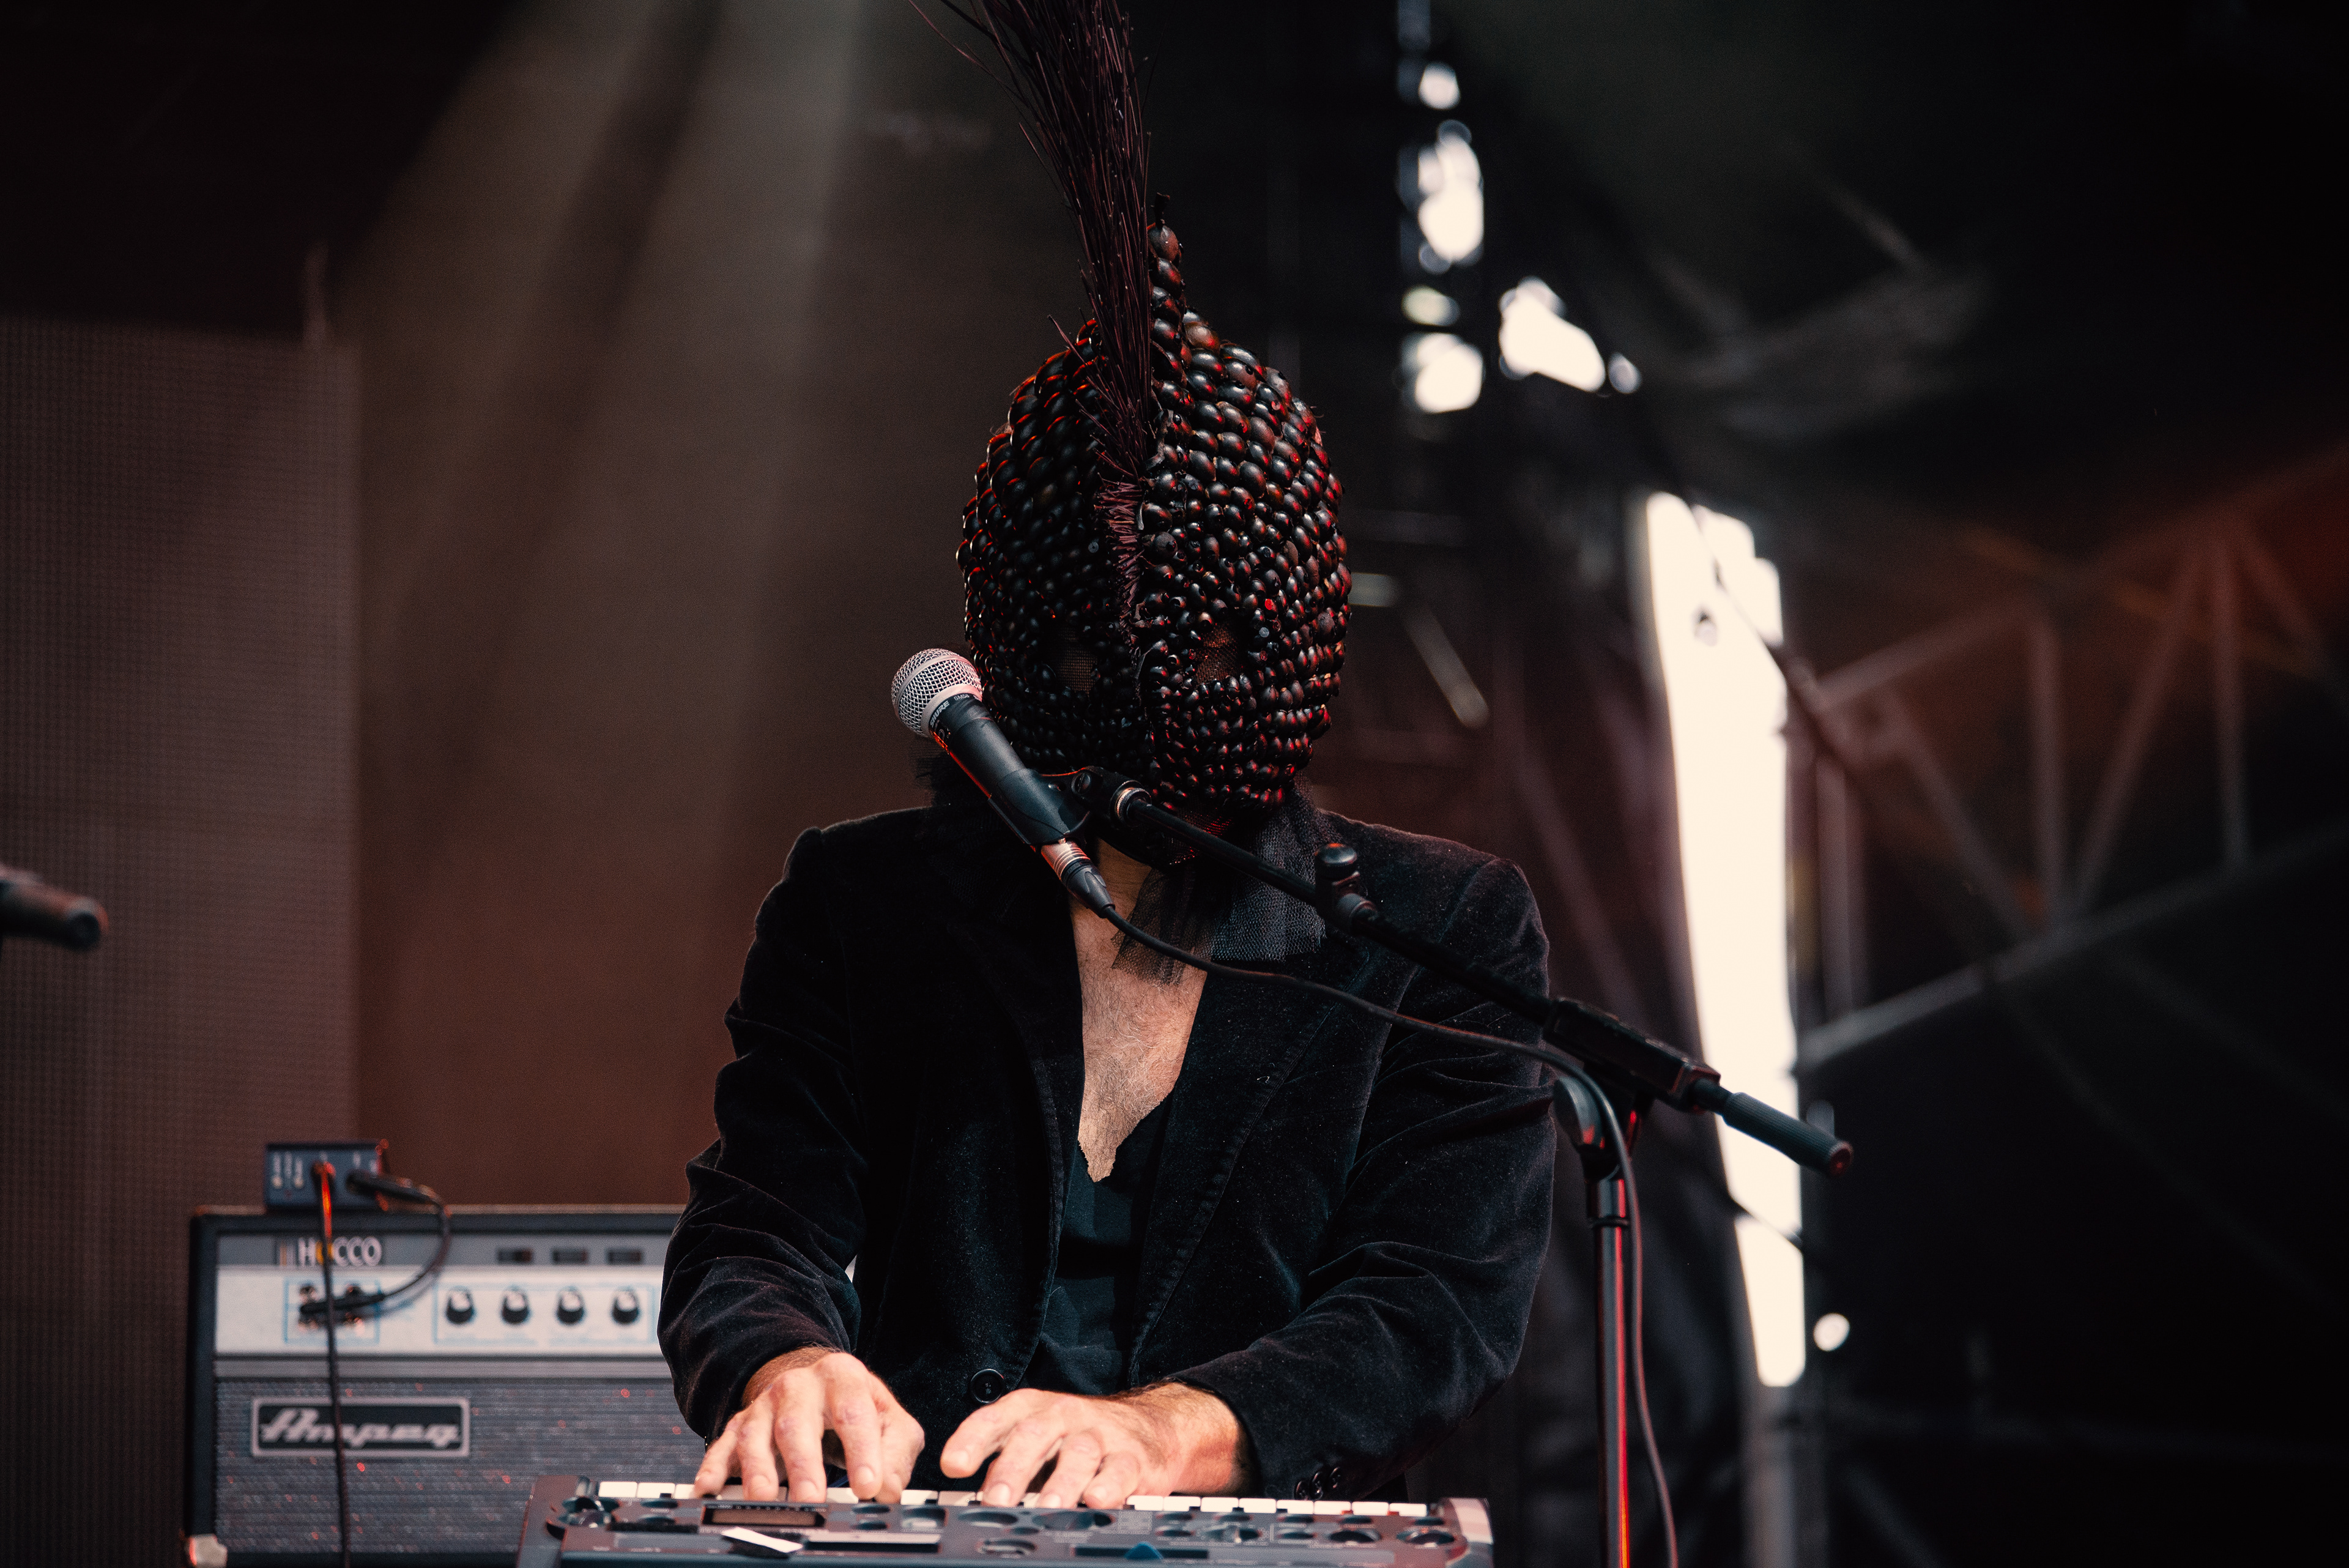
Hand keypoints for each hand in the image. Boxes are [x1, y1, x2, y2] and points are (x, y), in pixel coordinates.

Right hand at [693, 1347, 924, 1501]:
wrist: (812, 1380)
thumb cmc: (854, 1406)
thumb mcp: (888, 1419)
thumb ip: (896, 1452)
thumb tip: (890, 1491)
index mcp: (842, 1377)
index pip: (854, 1413)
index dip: (862, 1450)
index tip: (869, 1486)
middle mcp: (798, 1386)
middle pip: (797, 1423)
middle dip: (803, 1464)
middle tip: (813, 1499)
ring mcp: (764, 1406)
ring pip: (755, 1435)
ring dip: (758, 1470)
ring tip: (765, 1499)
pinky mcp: (739, 1426)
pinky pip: (721, 1446)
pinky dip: (714, 1468)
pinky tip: (709, 1488)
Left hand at [940, 1383, 1249, 1507]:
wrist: (1149, 1426)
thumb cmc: (1078, 1437)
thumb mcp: (1037, 1439)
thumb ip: (1003, 1463)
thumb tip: (966, 1500)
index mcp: (1032, 1410)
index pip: (996, 1419)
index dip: (972, 1440)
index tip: (952, 1465)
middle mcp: (1063, 1417)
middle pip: (1034, 1437)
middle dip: (1012, 1469)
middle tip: (994, 1499)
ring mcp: (1099, 1436)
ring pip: (1077, 1455)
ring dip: (1059, 1484)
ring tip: (1045, 1510)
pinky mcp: (1132, 1458)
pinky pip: (1119, 1471)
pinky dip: (1108, 1487)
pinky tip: (1096, 1501)